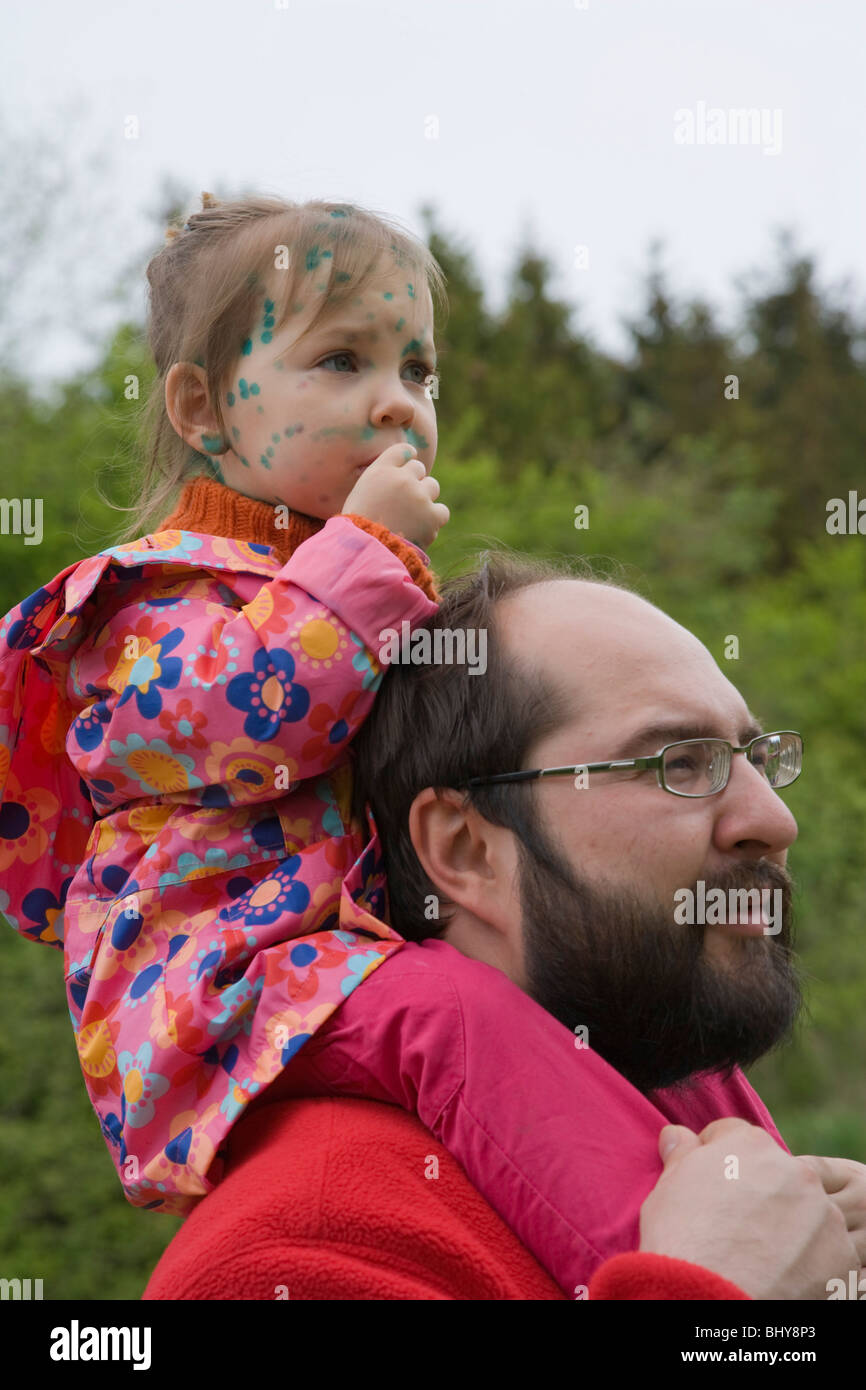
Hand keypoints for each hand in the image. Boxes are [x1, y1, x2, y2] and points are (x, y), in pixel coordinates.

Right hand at [341, 444, 448, 548]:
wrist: (368, 552)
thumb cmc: (358, 527)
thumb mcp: (359, 495)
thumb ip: (378, 480)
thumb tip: (398, 471)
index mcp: (380, 471)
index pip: (402, 450)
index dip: (406, 459)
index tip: (405, 469)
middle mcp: (402, 478)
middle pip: (418, 468)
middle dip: (413, 481)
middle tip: (403, 501)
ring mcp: (419, 496)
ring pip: (432, 486)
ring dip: (425, 497)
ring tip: (412, 515)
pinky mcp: (433, 515)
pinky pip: (442, 511)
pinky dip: (434, 519)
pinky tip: (421, 528)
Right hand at [639, 1118, 860, 1299]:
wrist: (708, 1297)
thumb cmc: (682, 1238)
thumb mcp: (668, 1186)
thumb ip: (682, 1154)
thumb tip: (677, 1135)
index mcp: (750, 1145)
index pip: (737, 1138)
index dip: (718, 1160)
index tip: (711, 1185)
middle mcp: (793, 1170)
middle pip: (776, 1174)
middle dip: (759, 1192)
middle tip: (735, 1225)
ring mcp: (822, 1212)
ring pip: (806, 1212)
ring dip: (788, 1226)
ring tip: (758, 1255)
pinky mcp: (840, 1252)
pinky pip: (825, 1251)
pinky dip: (808, 1261)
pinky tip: (780, 1275)